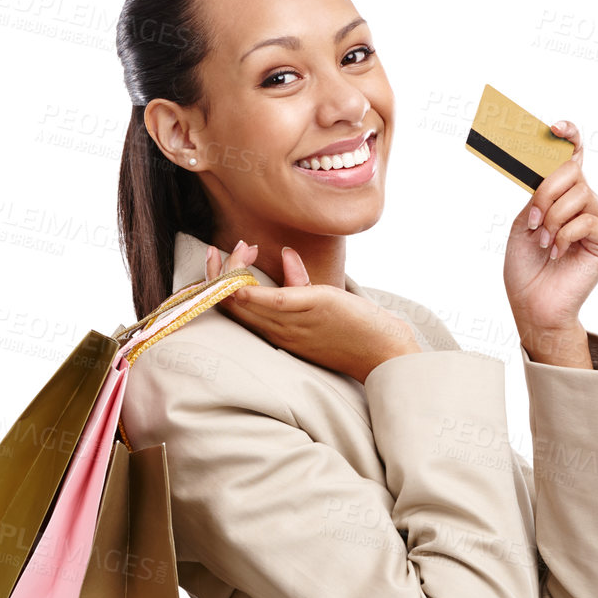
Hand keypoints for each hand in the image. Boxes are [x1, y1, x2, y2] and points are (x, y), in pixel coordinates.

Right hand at [203, 240, 420, 381]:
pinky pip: (271, 300)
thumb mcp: (316, 305)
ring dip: (233, 270)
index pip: (232, 308)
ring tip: (243, 247)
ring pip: (242, 301)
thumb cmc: (351, 330)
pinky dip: (252, 288)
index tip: (220, 256)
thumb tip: (286, 253)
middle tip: (218, 249)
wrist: (383, 351)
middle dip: (214, 275)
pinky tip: (244, 268)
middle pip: (229, 305)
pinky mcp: (309, 309)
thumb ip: (298, 280)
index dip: (216, 283)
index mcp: (275, 330)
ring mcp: (290, 323)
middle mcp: (276, 330)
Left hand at [503, 120, 597, 345]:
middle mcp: (586, 204)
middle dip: (546, 192)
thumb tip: (551, 166)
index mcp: (565, 197)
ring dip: (551, 219)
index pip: (574, 158)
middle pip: (572, 171)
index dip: (569, 137)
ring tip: (544, 244)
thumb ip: (539, 193)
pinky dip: (564, 235)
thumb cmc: (526, 269)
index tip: (555, 128)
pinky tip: (556, 253)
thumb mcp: (524, 222)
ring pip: (578, 195)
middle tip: (532, 220)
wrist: (532, 306)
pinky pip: (586, 220)